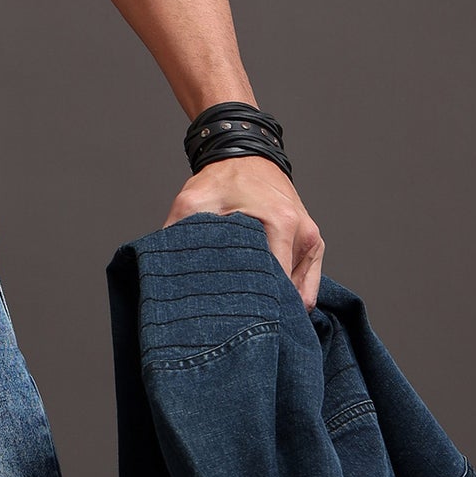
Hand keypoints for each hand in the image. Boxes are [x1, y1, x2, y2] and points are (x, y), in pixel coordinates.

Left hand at [165, 157, 324, 312]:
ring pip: (301, 294)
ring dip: (278, 303)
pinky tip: (263, 294)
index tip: (234, 319)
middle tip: (237, 320)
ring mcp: (310, 240)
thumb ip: (179, 233)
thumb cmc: (223, 178)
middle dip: (267, 311)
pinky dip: (288, 293)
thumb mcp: (192, 201)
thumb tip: (163, 269)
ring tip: (248, 304)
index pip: (277, 287)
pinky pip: (305, 283)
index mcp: (281, 224)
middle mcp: (303, 234)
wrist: (247, 156)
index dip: (256, 308)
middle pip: (292, 296)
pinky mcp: (311, 243)